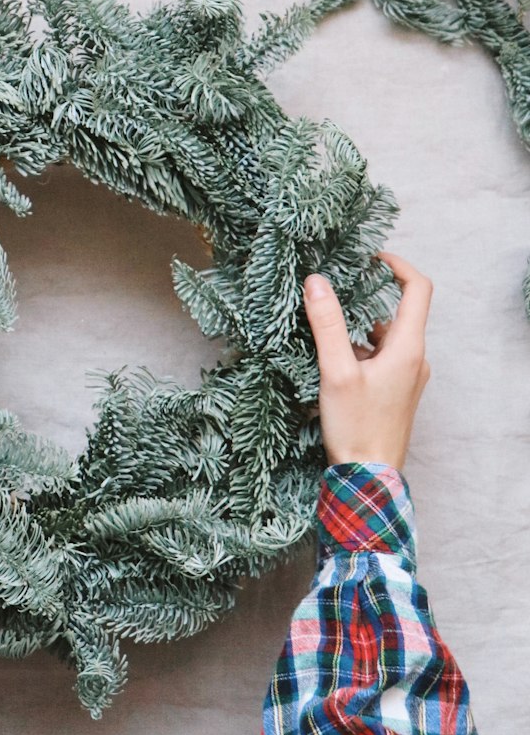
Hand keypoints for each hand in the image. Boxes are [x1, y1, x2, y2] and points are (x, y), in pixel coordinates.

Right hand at [302, 250, 431, 473]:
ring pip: (386, 337)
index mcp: (407, 347)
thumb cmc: (356, 427)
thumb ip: (327, 323)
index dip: (397, 265)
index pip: (418, 289)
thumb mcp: (335, 370)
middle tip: (335, 288)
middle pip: (399, 311)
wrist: (369, 478)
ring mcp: (407, 377)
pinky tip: (330, 361)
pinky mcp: (396, 391)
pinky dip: (359, 349)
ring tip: (324, 326)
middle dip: (366, 297)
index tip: (371, 257)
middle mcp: (414, 358)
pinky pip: (381, 357)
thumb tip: (316, 281)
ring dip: (358, 327)